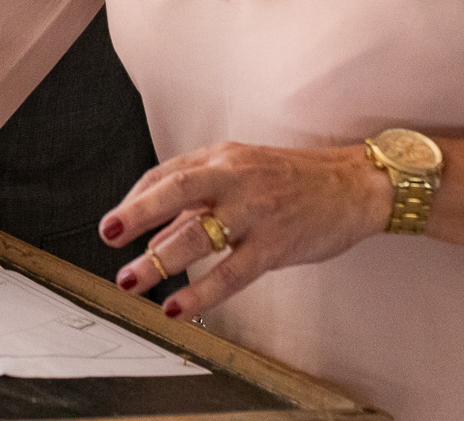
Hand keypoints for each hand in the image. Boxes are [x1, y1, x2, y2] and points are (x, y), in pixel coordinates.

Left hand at [99, 142, 391, 319]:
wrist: (355, 184)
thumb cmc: (294, 179)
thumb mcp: (243, 171)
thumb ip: (201, 197)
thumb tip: (156, 229)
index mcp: (222, 157)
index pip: (166, 173)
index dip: (136, 200)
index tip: (115, 224)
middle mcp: (235, 178)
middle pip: (175, 190)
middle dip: (137, 213)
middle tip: (108, 234)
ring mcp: (256, 210)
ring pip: (198, 234)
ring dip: (159, 260)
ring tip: (131, 280)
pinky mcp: (276, 244)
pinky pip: (231, 272)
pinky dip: (200, 291)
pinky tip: (178, 306)